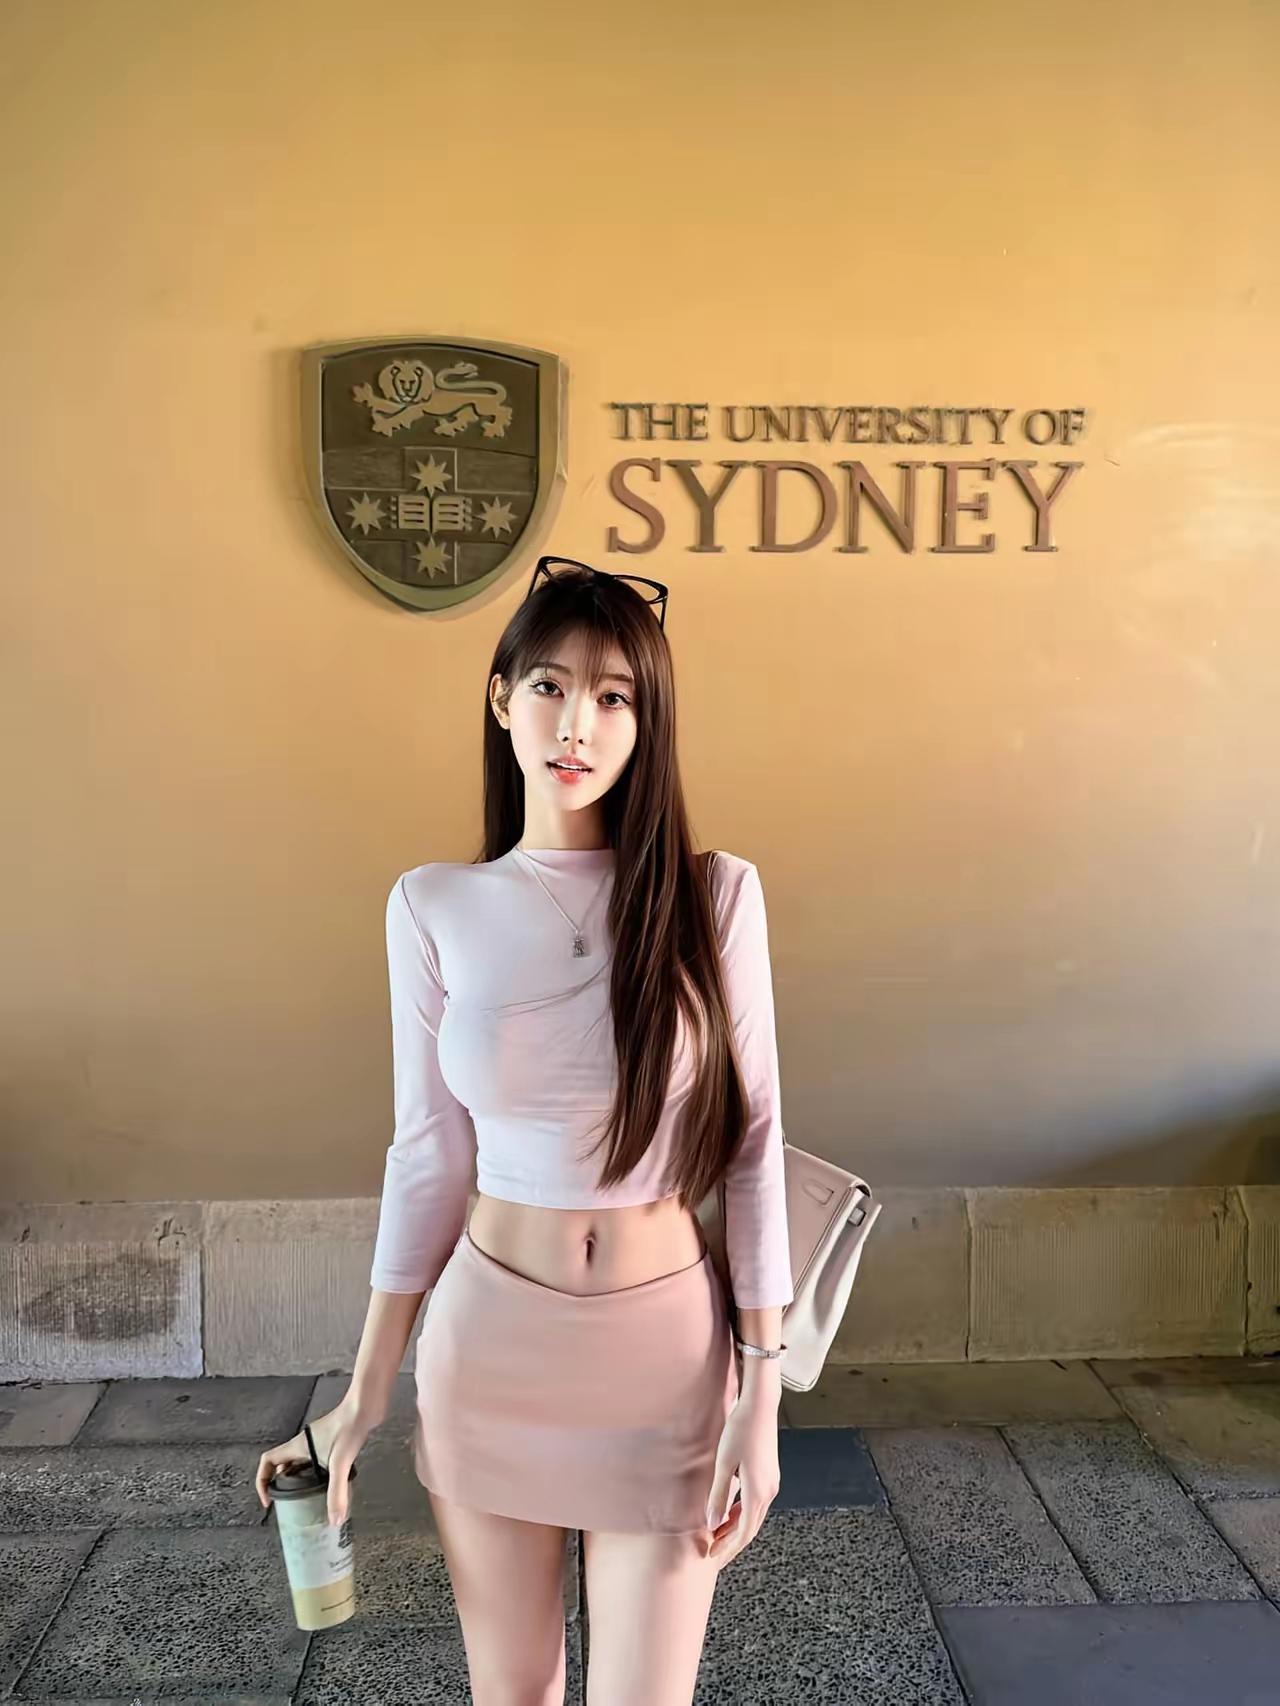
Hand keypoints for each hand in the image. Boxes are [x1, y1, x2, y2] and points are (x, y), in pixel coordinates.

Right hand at [254, 1395, 381, 1527]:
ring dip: (298, 1479)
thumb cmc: (349, 1426)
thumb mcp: (340, 1464)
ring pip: (298, 1463)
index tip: (268, 1499)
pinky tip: (327, 1483)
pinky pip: (314, 1461)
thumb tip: (335, 1520)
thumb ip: (337, 1493)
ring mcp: (316, 1442)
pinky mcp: (330, 1442)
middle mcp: (303, 1444)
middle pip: (281, 1465)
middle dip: (280, 1484)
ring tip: (306, 1498)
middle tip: (287, 1503)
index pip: (268, 1461)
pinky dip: (314, 1474)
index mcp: (297, 1446)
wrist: (365, 1407)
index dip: (262, 1480)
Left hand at [703, 1384, 781, 1567]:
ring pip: (754, 1515)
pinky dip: (742, 1512)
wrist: (760, 1404)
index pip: (743, 1532)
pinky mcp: (769, 1473)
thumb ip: (719, 1495)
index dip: (728, 1547)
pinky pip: (756, 1502)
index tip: (712, 1557)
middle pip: (750, 1526)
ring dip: (736, 1527)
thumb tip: (712, 1523)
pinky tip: (729, 1511)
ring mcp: (771, 1482)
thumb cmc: (740, 1429)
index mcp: (758, 1492)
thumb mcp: (724, 1463)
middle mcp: (769, 1491)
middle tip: (712, 1552)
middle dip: (731, 1542)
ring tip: (717, 1535)